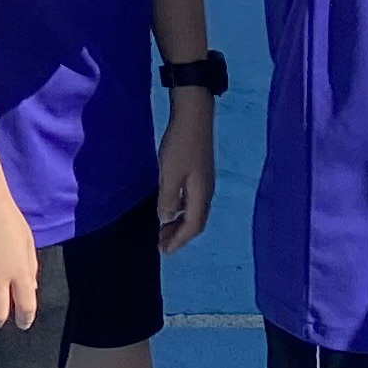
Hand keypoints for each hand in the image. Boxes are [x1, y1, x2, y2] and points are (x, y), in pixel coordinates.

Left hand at [156, 100, 215, 251]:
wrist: (194, 117)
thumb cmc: (180, 145)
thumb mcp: (169, 173)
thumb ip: (168, 198)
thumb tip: (165, 218)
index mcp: (201, 195)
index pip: (193, 226)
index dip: (179, 240)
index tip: (164, 251)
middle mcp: (207, 192)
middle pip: (196, 222)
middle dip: (179, 235)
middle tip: (161, 244)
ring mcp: (204, 182)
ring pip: (194, 211)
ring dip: (179, 223)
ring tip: (163, 230)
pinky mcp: (199, 173)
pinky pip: (191, 200)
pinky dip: (180, 209)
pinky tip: (169, 207)